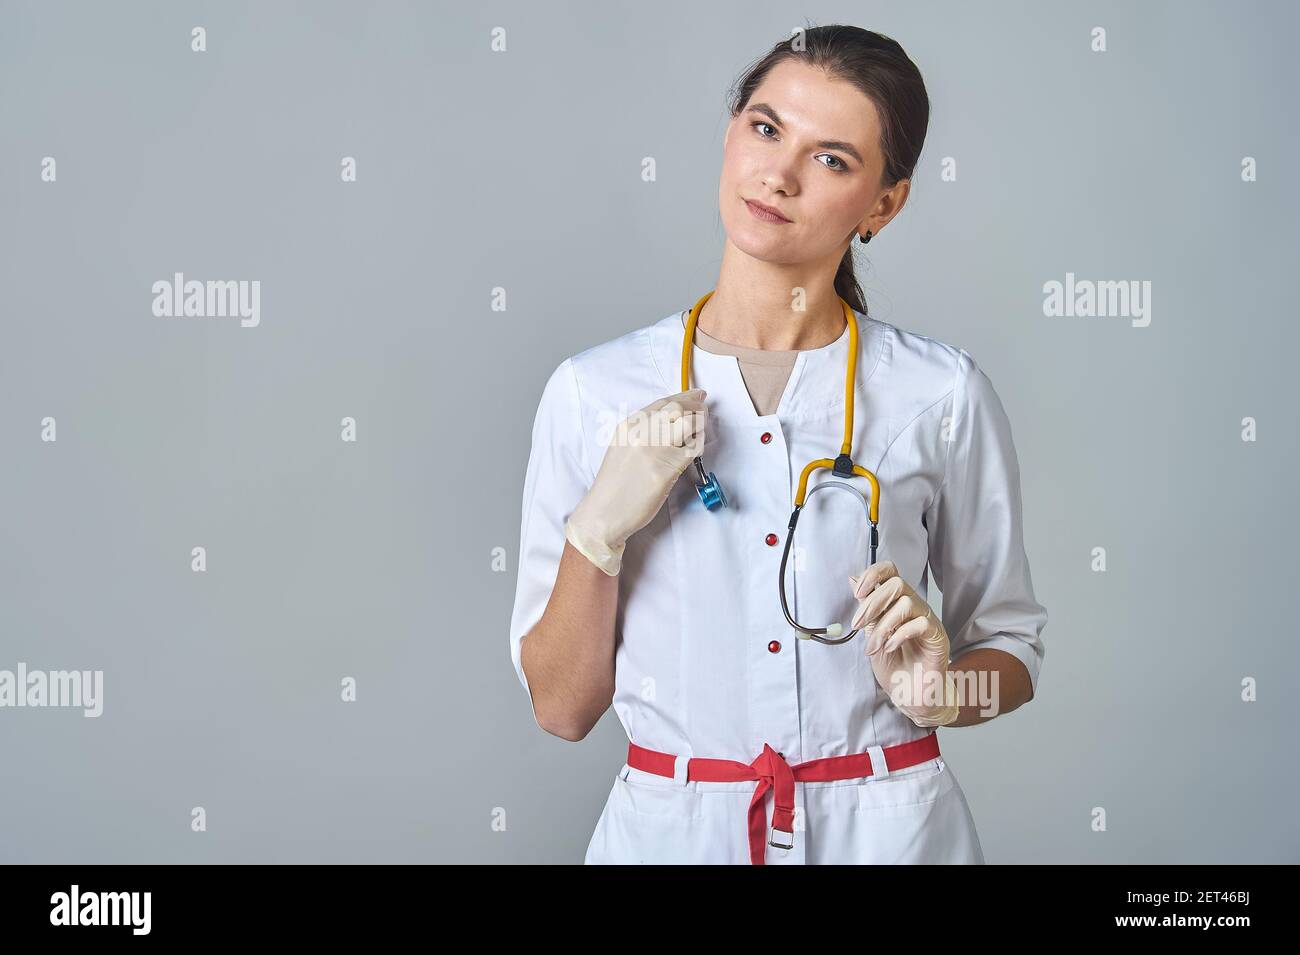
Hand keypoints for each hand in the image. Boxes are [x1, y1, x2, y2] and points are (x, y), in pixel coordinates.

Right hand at [564, 389, 707, 575]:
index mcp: (628, 426)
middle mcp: (640, 432)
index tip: (697, 395)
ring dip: (700, 424)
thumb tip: (670, 423)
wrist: (604, 513)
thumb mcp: (621, 448)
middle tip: (703, 411)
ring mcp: (654, 449)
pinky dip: (699, 444)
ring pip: (688, 423)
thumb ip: (641, 432)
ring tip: (700, 431)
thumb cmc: (613, 486)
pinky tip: (696, 448)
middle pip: (677, 407)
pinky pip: (693, 448)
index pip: (662, 402)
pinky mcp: (666, 468)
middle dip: (696, 406)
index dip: (684, 396)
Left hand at [848, 561, 959, 726]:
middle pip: (897, 584)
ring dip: (882, 626)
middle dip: (872, 603)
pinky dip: (899, 635)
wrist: (908, 696)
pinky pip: (920, 624)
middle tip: (857, 625)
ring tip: (873, 647)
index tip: (857, 592)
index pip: (891, 573)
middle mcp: (914, 608)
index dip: (874, 574)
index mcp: (897, 603)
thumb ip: (866, 608)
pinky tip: (890, 648)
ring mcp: (927, 621)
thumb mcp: (872, 634)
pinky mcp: (938, 638)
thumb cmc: (893, 667)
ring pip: (906, 603)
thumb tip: (852, 579)